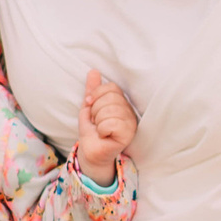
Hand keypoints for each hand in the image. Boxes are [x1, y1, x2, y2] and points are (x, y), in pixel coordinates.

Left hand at [74, 68, 136, 184]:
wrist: (90, 150)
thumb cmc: (92, 129)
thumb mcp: (90, 106)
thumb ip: (93, 90)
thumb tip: (93, 71)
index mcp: (122, 102)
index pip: (112, 87)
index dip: (96, 96)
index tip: (90, 107)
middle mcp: (130, 110)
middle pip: (111, 99)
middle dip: (96, 111)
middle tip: (96, 122)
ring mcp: (131, 123)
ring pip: (110, 111)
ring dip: (98, 121)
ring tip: (100, 129)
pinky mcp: (128, 134)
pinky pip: (111, 123)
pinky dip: (102, 130)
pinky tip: (104, 135)